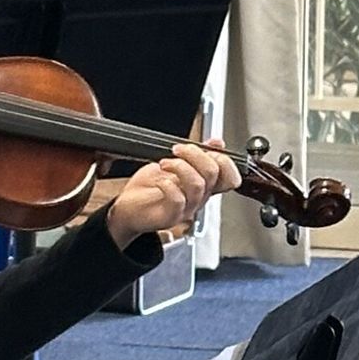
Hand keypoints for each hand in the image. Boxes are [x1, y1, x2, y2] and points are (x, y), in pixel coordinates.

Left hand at [105, 140, 238, 247]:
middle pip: (213, 174)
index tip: (207, 148)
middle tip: (178, 150)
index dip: (224, 160)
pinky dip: (168, 184)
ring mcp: (186, 209)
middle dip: (195, 154)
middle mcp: (198, 198)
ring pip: (197, 184)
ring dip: (179, 166)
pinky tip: (159, 180)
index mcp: (204, 186)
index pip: (230, 177)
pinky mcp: (171, 217)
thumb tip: (217, 142)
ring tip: (164, 163)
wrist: (127, 209)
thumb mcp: (174, 164)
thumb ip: (196, 155)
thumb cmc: (148, 189)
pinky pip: (178, 199)